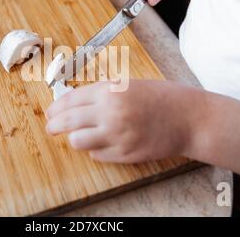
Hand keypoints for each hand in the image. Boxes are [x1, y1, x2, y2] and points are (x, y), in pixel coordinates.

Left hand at [45, 80, 204, 163]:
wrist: (188, 118)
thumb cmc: (161, 97)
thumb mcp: (127, 84)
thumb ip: (101, 93)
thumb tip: (74, 102)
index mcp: (110, 91)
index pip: (70, 100)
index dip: (55, 107)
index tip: (50, 112)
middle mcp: (110, 113)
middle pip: (67, 122)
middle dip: (53, 125)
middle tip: (50, 128)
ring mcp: (117, 136)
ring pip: (78, 141)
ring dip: (75, 138)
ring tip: (79, 135)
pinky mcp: (125, 154)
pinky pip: (97, 154)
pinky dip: (95, 149)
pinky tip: (103, 142)